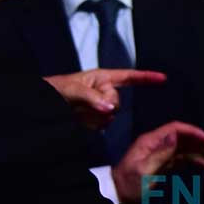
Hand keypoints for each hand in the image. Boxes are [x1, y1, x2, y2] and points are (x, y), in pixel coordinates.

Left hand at [44, 68, 166, 128]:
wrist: (40, 105)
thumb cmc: (55, 89)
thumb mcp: (72, 89)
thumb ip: (92, 98)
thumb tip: (111, 108)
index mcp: (103, 78)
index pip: (128, 76)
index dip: (146, 78)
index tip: (163, 78)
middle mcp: (104, 92)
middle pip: (118, 103)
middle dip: (103, 106)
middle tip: (83, 105)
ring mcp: (100, 107)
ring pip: (110, 117)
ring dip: (93, 117)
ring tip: (77, 111)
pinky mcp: (94, 120)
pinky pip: (101, 126)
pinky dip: (90, 125)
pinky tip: (78, 120)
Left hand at [112, 121, 203, 203]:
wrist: (118, 199)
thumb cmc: (129, 186)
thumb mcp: (144, 171)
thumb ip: (160, 153)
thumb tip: (175, 135)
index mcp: (150, 141)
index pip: (175, 129)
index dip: (193, 132)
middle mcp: (156, 145)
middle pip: (183, 139)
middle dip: (200, 144)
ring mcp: (160, 155)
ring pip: (184, 149)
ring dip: (200, 154)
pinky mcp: (163, 165)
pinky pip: (182, 159)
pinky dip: (194, 162)